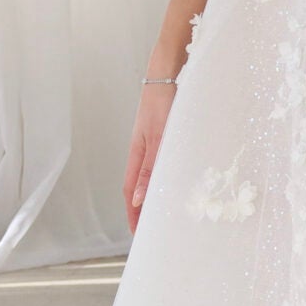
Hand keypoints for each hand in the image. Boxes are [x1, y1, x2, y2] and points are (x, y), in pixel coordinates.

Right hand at [123, 79, 177, 234]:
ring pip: (150, 175)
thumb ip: (151, 166)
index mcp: (137, 154)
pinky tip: (173, 182)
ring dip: (153, 195)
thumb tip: (140, 198)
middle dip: (141, 210)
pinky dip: (163, 178)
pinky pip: (160, 163)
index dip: (133, 213)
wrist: (168, 72)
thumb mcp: (159, 136)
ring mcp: (152, 143)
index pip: (132, 192)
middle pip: (138, 187)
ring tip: (161, 213)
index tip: (137, 233)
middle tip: (150, 230)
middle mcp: (142, 150)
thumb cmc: (163, 102)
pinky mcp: (163, 135)